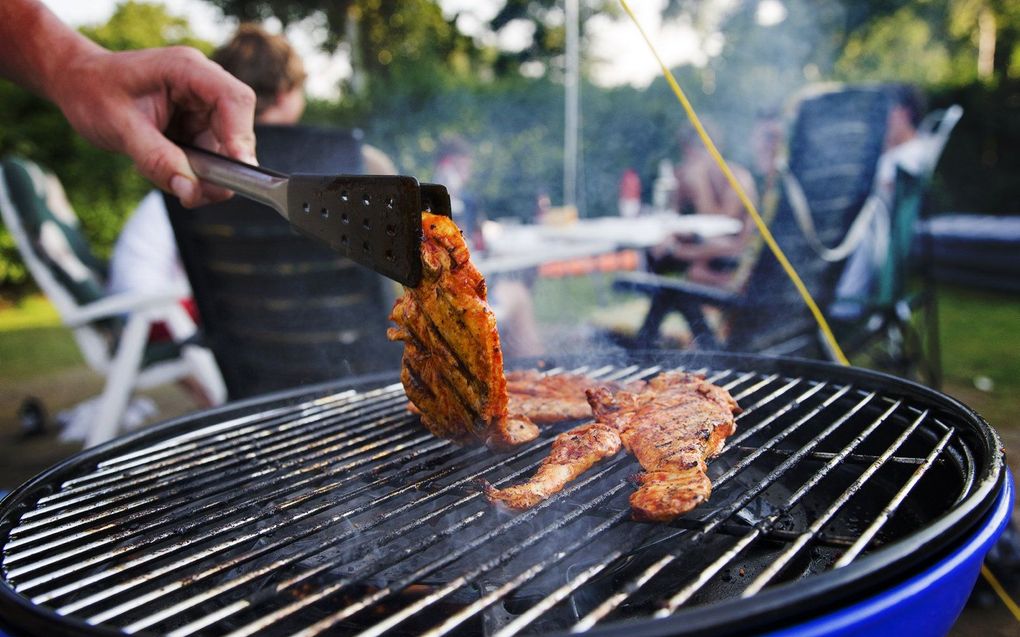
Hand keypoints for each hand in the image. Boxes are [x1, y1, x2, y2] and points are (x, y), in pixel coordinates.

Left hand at [51, 46, 256, 206]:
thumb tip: (190, 191)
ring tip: (169, 180)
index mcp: (187, 70)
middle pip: (236, 129)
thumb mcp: (120, 127)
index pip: (234, 100)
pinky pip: (208, 156)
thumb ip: (157, 159)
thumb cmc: (92, 93)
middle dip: (222, 165)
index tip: (238, 169)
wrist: (76, 85)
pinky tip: (165, 170)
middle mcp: (201, 86)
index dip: (242, 136)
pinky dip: (191, 172)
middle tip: (197, 193)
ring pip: (223, 149)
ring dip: (204, 174)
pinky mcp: (195, 125)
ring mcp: (200, 107)